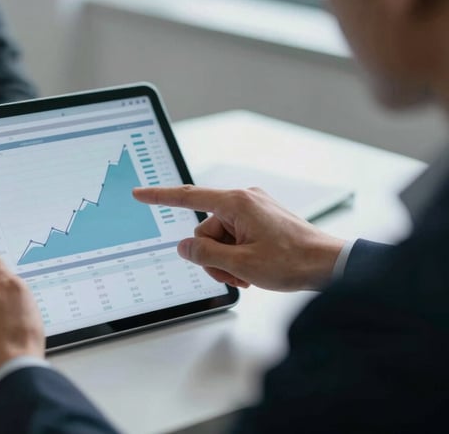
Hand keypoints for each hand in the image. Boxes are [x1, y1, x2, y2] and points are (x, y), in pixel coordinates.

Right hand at [133, 186, 345, 291]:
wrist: (330, 265)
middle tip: (233, 275)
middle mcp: (244, 200)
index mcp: (237, 203)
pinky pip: (235, 238)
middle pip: (205, 230)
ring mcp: (254, 210)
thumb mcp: (241, 264)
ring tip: (248, 275)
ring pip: (220, 238)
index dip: (160, 197)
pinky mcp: (261, 220)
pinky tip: (254, 269)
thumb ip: (205, 255)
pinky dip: (238, 256)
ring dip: (227, 260)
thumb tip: (184, 247)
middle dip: (212, 256)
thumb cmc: (293, 261)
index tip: (140, 194)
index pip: (189, 197)